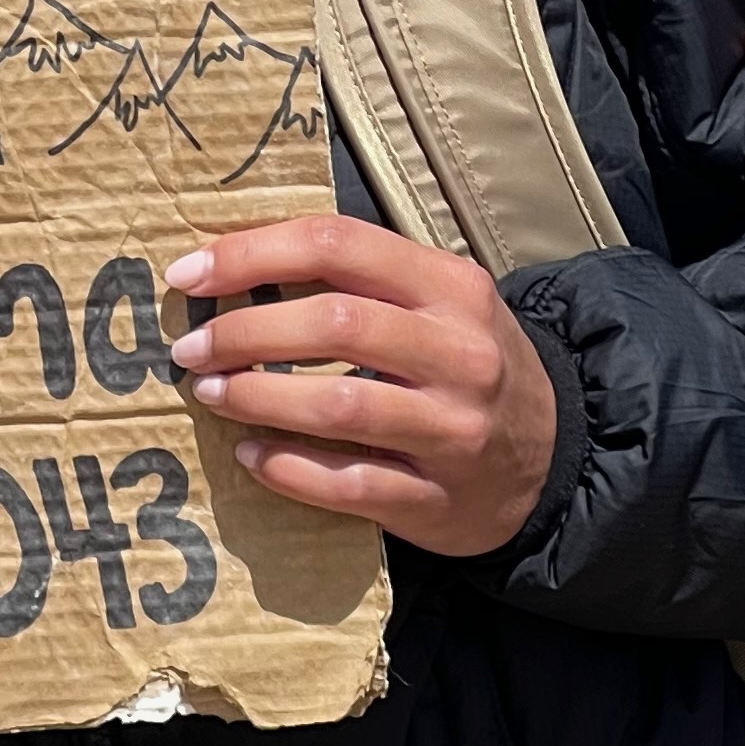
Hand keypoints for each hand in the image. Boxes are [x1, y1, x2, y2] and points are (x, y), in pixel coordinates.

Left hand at [165, 216, 556, 558]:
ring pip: (339, 406)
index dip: (253, 253)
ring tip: (210, 392)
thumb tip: (233, 262)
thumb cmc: (465, 364)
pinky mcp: (438, 500)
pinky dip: (287, 468)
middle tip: (190, 346)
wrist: (555, 457)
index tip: (189, 273)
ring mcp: (453, 431)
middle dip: (244, 332)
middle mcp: (459, 354)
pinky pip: (348, 484)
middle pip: (335, 325)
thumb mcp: (438, 302)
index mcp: (451, 287)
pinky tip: (249, 454)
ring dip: (257, 397)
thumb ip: (358, 279)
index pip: (338, 244)